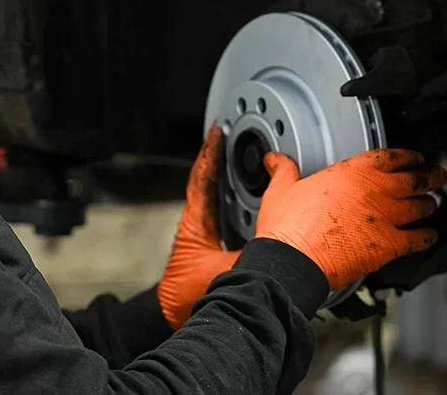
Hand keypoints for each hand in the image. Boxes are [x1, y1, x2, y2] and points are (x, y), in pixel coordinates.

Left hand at [158, 124, 239, 328]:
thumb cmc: (187, 297)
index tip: (218, 131)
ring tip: (234, 151)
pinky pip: (218, 208)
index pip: (202, 179)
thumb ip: (251, 258)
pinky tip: (242, 190)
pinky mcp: (205, 240)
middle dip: (216, 154)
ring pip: (211, 192)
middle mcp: (195, 222)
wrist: (169, 315)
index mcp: (195, 224)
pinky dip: (228, 193)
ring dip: (221, 171)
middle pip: (206, 179)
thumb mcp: (224, 276)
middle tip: (227, 133)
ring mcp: (199, 230)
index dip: (210, 153)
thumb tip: (276, 245)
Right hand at [256, 149, 446, 290]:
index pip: (389, 157)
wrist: (293, 260)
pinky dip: (428, 237)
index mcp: (350, 172)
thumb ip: (283, 169)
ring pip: (420, 207)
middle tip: (437, 174)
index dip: (407, 156)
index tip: (414, 157)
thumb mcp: (281, 189)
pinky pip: (418, 239)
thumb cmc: (287, 226)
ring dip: (429, 204)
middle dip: (430, 176)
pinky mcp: (388, 246)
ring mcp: (385, 219)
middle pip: (413, 179)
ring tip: (433, 203)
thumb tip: (275, 159)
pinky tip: (430, 236)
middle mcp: (374, 191)